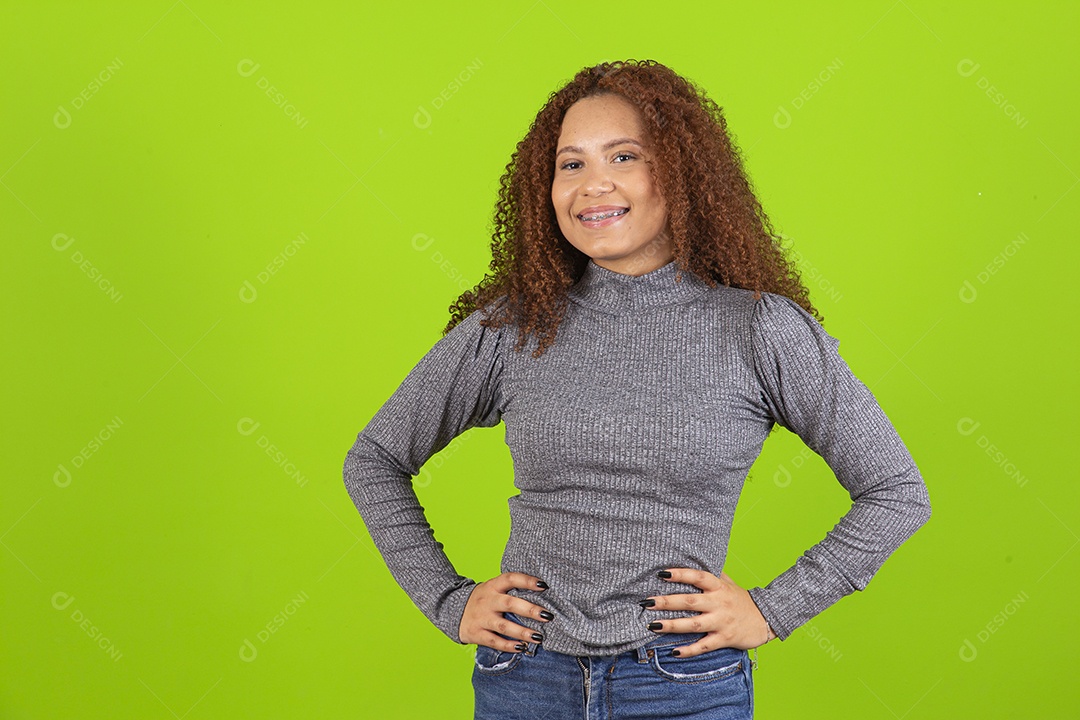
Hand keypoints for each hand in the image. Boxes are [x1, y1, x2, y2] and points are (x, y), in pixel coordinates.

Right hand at [459, 572, 553, 651]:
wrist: (453, 610)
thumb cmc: (483, 599)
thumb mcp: (493, 588)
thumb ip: (511, 590)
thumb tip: (542, 593)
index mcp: (493, 586)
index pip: (511, 578)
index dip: (527, 581)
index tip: (544, 586)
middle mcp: (487, 600)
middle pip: (510, 603)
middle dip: (530, 610)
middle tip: (547, 616)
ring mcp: (481, 617)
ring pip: (503, 625)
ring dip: (522, 632)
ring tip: (539, 637)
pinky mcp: (476, 633)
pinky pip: (494, 641)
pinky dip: (509, 645)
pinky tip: (522, 647)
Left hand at [641, 568, 775, 656]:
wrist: (766, 619)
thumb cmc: (742, 600)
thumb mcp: (729, 583)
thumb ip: (712, 574)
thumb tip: (693, 557)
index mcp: (719, 587)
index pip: (697, 577)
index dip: (680, 574)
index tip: (661, 573)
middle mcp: (719, 603)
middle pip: (689, 601)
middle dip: (667, 602)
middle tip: (647, 602)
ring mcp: (721, 622)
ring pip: (693, 624)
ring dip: (672, 625)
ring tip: (652, 625)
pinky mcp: (724, 639)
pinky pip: (704, 646)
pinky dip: (689, 650)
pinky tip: (674, 651)